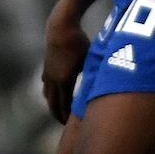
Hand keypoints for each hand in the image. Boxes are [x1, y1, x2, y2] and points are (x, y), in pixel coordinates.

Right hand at [41, 0, 90, 123]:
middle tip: (64, 124)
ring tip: (59, 111)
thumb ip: (94, 75)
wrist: (60, 27)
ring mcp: (48, 73)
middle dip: (57, 114)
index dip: (65, 116)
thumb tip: (108, 88)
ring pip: (48, 95)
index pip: (63, 104)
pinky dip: (50, 94)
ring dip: (52, 104)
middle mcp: (53, 79)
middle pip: (52, 102)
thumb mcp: (89, 60)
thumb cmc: (78, 42)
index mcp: (64, 79)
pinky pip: (47, 86)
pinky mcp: (47, 67)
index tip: (69, 126)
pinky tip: (54, 94)